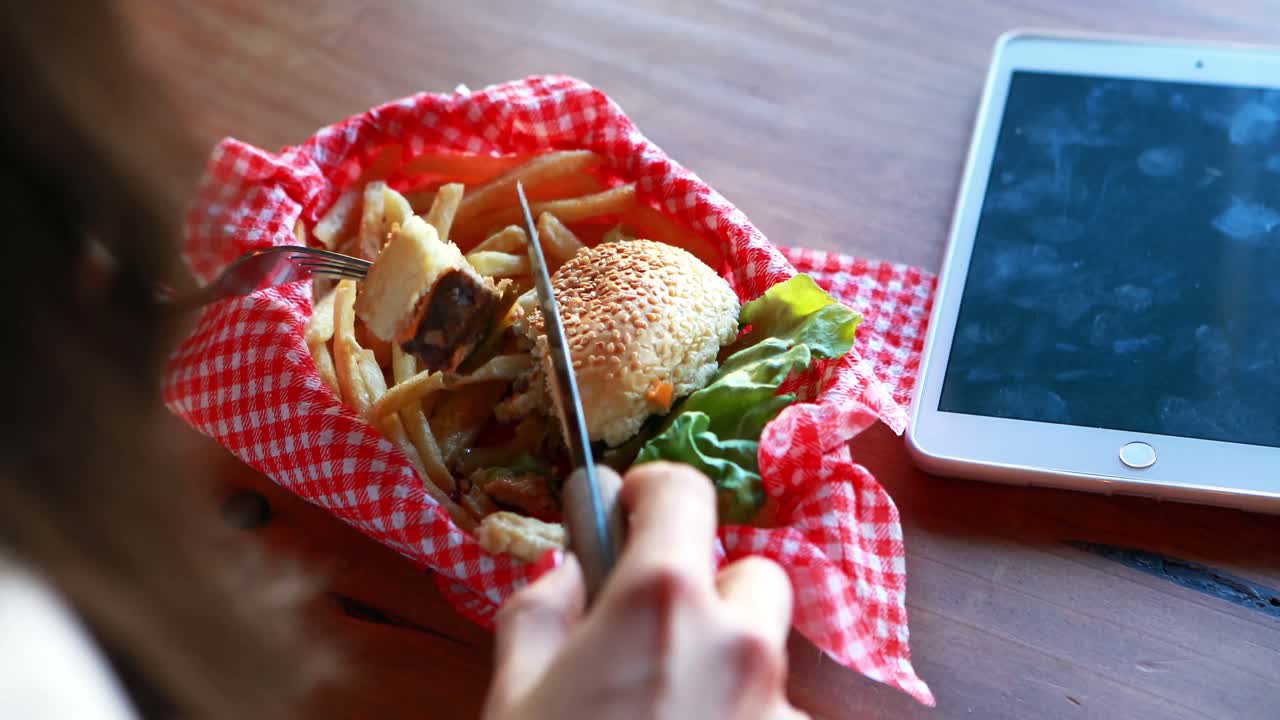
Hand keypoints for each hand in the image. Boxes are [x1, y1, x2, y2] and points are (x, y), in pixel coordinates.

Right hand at [482, 461, 808, 719]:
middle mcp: (739, 642)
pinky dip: (745, 715)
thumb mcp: (514, 690)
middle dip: (708, 595)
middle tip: (652, 639)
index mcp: (662, 600)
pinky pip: (777, 711)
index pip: (684, 492)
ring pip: (765, 653)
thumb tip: (569, 573)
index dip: (652, 493)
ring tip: (670, 708)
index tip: (629, 509)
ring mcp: (781, 703)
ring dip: (726, 663)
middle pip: (749, 576)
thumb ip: (540, 612)